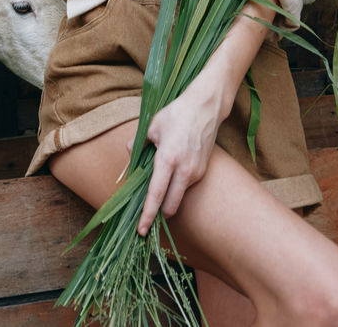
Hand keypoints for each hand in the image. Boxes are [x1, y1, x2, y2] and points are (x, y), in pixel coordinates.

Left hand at [135, 74, 228, 235]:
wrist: (206, 107)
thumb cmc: (176, 114)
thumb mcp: (150, 126)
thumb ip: (137, 145)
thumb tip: (131, 159)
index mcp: (168, 159)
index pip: (156, 195)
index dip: (147, 214)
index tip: (141, 230)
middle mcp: (185, 171)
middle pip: (171, 206)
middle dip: (158, 215)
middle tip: (145, 218)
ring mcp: (196, 172)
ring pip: (179, 197)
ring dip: (167, 200)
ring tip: (155, 188)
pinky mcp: (203, 171)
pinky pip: (185, 187)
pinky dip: (175, 188)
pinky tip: (169, 175)